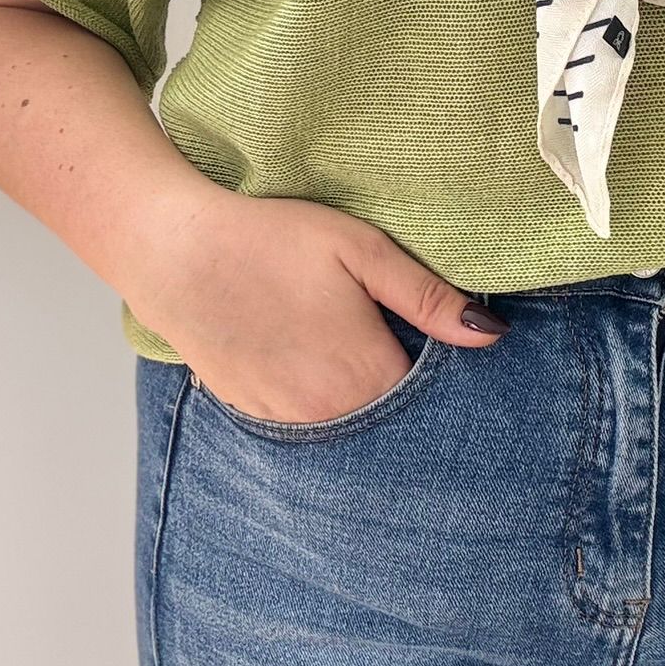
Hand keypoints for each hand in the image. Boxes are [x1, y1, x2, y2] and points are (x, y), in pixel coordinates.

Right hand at [126, 192, 509, 421]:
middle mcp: (329, 413)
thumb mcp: (362, 251)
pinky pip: (302, 424)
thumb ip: (428, 298)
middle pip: (390, 419)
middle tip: (390, 339)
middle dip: (405, 395)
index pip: (431, 401)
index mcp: (366, 374)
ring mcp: (285, 419)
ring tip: (346, 347)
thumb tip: (491, 335)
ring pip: (346, 426)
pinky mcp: (250, 412)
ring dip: (358, 400)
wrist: (174, 249)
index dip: (444, 375)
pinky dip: (317, 403)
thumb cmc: (270, 239)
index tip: (440, 347)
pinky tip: (307, 361)